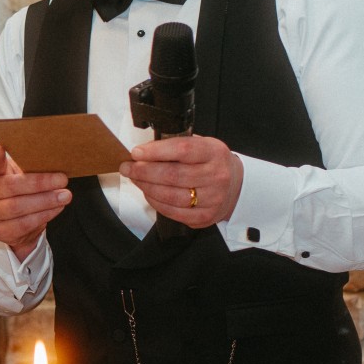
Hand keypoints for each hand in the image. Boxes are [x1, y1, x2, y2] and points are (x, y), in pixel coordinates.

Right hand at [0, 145, 69, 260]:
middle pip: (12, 186)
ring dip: (45, 201)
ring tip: (65, 195)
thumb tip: (54, 160)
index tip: (2, 146)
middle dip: (40, 183)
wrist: (13, 224)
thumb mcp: (21, 176)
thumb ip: (29, 168)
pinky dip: (43, 215)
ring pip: (18, 207)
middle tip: (62, 180)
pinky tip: (56, 208)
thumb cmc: (20, 192)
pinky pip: (23, 224)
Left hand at [123, 134, 242, 227]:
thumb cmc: (211, 163)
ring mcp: (212, 199)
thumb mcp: (202, 145)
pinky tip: (148, 193)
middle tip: (128, 167)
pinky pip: (173, 212)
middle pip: (172, 175)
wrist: (235, 187)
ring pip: (170, 196)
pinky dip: (156, 202)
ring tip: (135, 179)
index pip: (182, 150)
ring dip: (146, 187)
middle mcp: (216, 176)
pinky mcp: (204, 217)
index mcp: (214, 153)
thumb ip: (177, 146)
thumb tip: (143, 152)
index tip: (136, 152)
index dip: (156, 151)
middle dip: (143, 171)